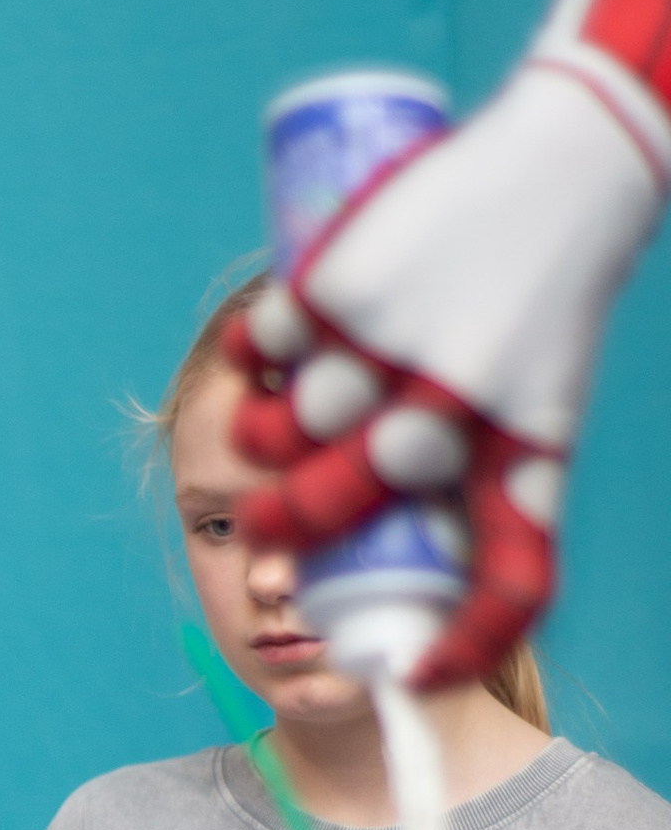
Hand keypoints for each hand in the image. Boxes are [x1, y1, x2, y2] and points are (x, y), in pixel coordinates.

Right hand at [227, 0, 670, 686]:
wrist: (575, 154)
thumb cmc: (553, 283)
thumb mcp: (543, 381)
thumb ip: (486, 457)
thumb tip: (389, 539)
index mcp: (526, 447)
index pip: (511, 579)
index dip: (464, 647)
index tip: (415, 676)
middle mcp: (452, 414)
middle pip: (334, 511)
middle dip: (280, 531)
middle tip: (261, 526)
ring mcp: (388, 353)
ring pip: (286, 433)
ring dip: (261, 436)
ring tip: (268, 418)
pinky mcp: (342, 292)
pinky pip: (263, 349)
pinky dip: (253, 354)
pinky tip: (266, 349)